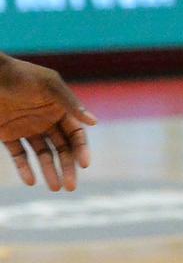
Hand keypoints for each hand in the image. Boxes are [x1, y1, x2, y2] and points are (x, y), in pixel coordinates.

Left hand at [1, 53, 93, 191]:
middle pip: (62, 149)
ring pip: (42, 155)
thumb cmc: (20, 75)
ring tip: (54, 187)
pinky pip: (19, 155)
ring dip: (50, 171)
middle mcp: (46, 122)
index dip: (81, 150)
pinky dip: (24, 168)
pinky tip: (31, 180)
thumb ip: (70, 103)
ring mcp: (27, 129)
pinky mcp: (8, 134)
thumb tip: (94, 122)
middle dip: (67, 168)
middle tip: (70, 186)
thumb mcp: (49, 85)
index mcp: (60, 110)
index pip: (76, 135)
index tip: (83, 165)